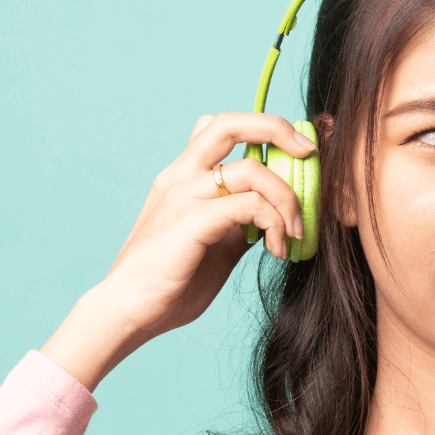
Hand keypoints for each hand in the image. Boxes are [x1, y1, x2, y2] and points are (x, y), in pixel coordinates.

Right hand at [41, 112, 315, 390]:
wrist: (127, 311)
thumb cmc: (168, 284)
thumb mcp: (214, 245)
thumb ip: (239, 224)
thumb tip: (272, 218)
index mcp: (183, 177)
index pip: (221, 128)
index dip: (261, 128)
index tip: (294, 150)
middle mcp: (181, 176)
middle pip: (230, 124)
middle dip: (275, 127)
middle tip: (307, 151)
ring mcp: (184, 195)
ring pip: (252, 168)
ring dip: (287, 197)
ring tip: (295, 231)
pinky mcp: (192, 221)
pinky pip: (250, 205)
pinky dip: (275, 222)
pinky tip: (277, 248)